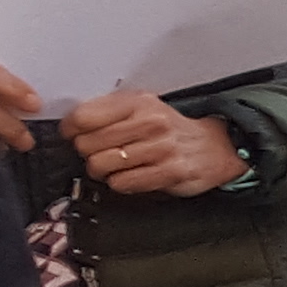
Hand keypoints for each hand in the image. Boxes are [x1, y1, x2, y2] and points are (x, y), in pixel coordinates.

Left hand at [61, 89, 244, 196]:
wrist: (216, 146)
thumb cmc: (171, 129)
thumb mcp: (142, 107)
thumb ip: (108, 111)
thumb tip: (70, 124)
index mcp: (138, 103)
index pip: (83, 116)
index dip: (71, 129)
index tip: (74, 134)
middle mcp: (150, 123)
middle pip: (87, 144)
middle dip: (87, 152)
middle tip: (98, 153)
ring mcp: (161, 148)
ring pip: (101, 165)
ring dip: (101, 170)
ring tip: (113, 166)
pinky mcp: (170, 172)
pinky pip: (122, 183)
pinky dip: (120, 183)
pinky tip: (129, 176)